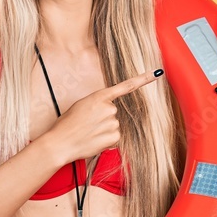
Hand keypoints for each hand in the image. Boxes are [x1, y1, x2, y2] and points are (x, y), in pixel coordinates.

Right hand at [44, 68, 163, 162]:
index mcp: (99, 97)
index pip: (125, 86)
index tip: (156, 73)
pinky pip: (115, 137)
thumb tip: (109, 112)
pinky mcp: (114, 137)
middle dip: (104, 119)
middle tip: (88, 124)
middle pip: (114, 112)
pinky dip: (106, 140)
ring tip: (89, 133)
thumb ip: (97, 105)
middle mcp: (109, 108)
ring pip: (115, 125)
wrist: (60, 143)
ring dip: (105, 130)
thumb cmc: (67, 125)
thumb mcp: (80, 106)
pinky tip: (94, 140)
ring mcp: (113, 123)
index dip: (143, 79)